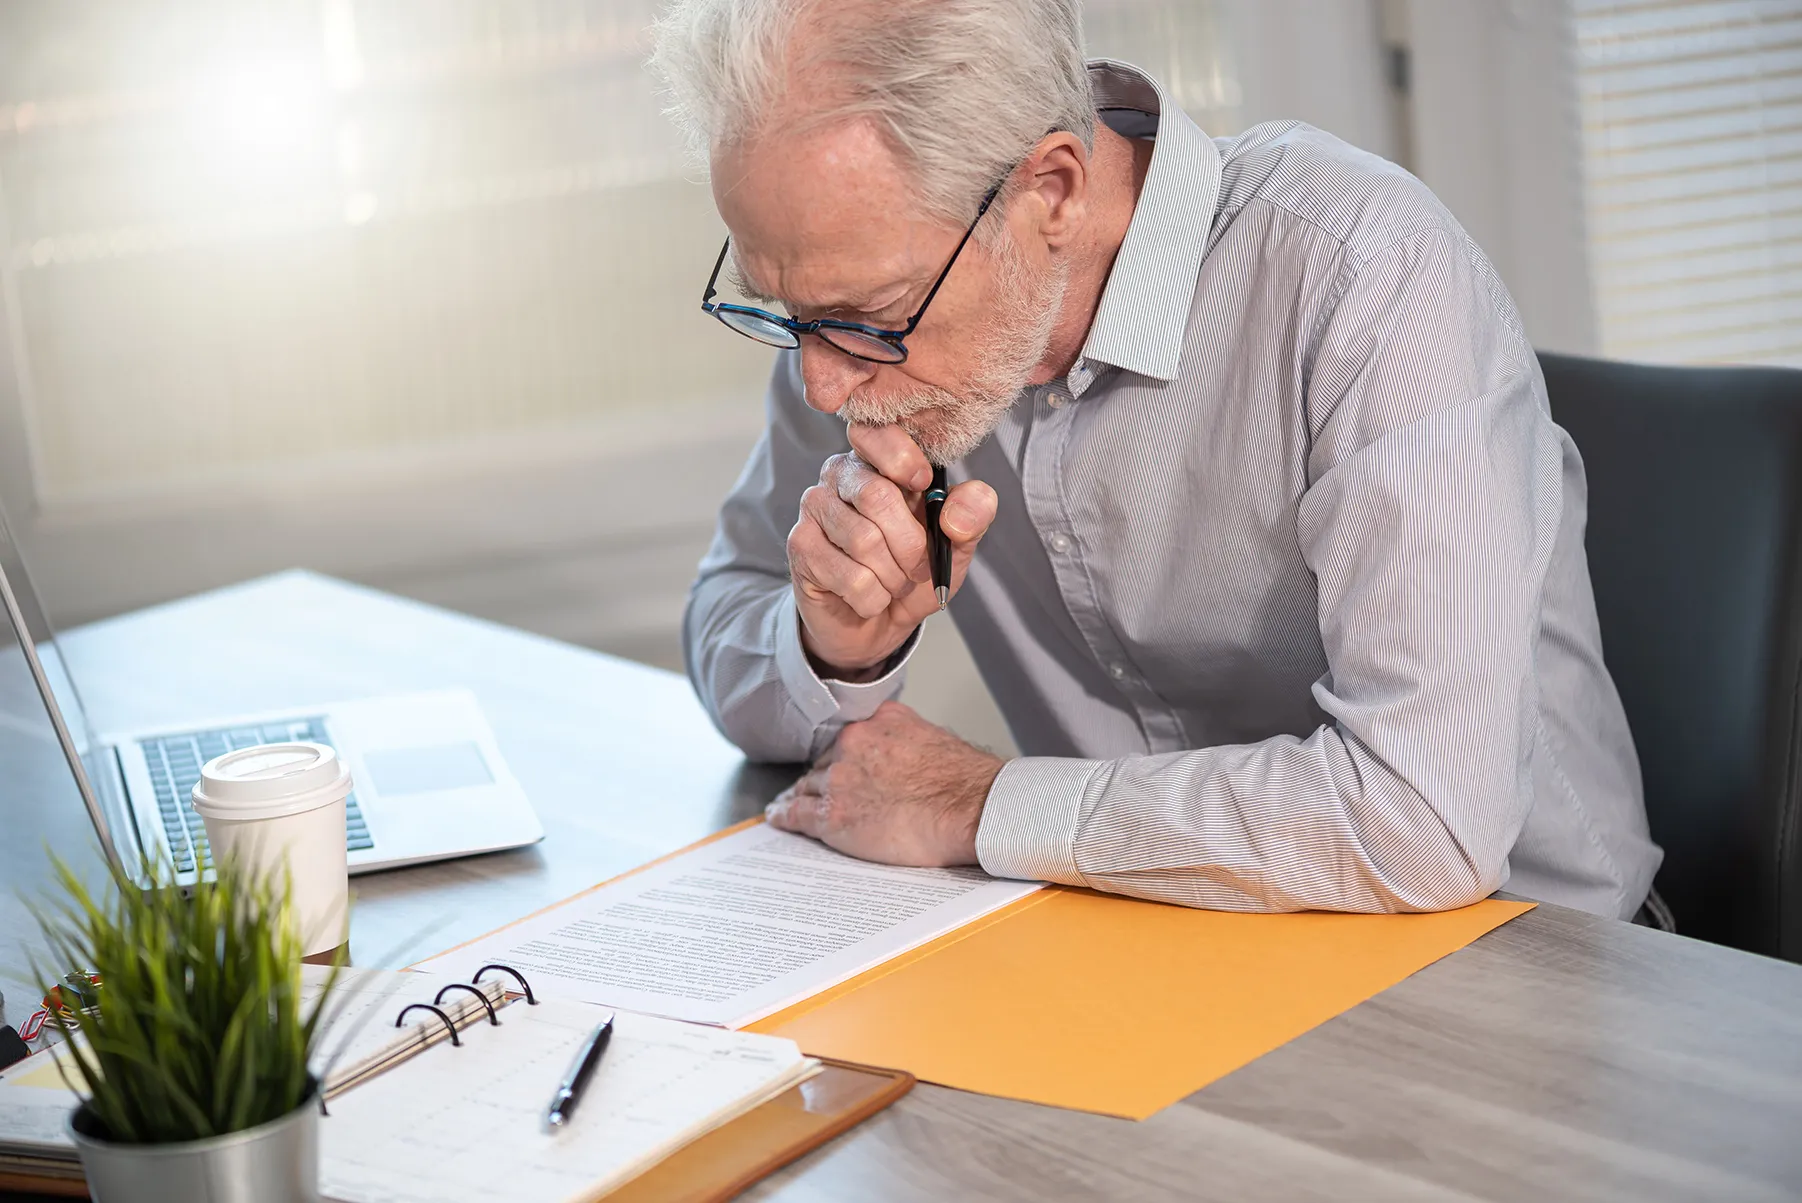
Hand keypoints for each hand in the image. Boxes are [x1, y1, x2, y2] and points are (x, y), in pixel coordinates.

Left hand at [765, 701, 1003, 866]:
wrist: (969, 808)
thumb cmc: (964, 780)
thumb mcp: (932, 736)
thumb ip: (902, 738)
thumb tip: (897, 752)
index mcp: (877, 722)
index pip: (847, 741)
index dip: (841, 759)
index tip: (837, 767)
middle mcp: (852, 744)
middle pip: (825, 763)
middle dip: (824, 778)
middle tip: (821, 792)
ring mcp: (840, 780)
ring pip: (808, 787)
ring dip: (801, 796)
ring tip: (789, 806)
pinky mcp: (833, 815)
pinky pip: (797, 814)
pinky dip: (784, 816)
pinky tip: (778, 817)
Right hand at [787, 424, 997, 676]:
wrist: (878, 624)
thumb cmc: (913, 572)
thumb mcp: (955, 545)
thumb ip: (971, 517)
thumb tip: (955, 516)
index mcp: (879, 459)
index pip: (876, 434)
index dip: (904, 460)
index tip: (922, 485)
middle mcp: (840, 474)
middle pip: (876, 496)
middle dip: (911, 546)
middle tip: (918, 568)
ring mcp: (814, 506)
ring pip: (864, 542)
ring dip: (893, 578)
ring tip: (893, 584)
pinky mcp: (800, 545)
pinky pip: (851, 577)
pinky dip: (874, 599)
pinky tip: (867, 597)